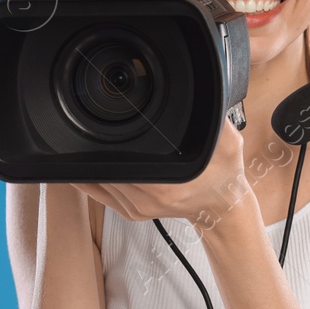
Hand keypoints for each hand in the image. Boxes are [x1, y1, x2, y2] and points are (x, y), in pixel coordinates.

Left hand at [69, 116, 248, 228]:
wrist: (221, 207)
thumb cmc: (224, 177)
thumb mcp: (229, 144)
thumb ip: (217, 122)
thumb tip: (205, 95)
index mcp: (167, 185)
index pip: (124, 163)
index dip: (107, 145)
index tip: (97, 127)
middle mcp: (149, 199)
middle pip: (107, 169)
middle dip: (95, 148)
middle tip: (84, 125)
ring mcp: (138, 209)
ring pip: (100, 182)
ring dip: (91, 161)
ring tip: (80, 141)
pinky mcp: (132, 213)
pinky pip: (100, 195)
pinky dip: (88, 179)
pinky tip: (80, 164)